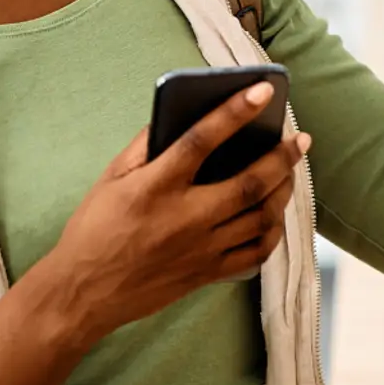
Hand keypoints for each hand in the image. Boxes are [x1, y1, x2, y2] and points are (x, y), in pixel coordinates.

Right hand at [0, 84, 305, 384]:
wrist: (82, 293)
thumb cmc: (93, 230)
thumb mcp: (109, 179)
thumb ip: (144, 146)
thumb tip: (176, 117)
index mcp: (155, 187)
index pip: (202, 140)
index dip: (235, 111)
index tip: (263, 91)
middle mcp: (184, 218)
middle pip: (248, 184)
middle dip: (282, 158)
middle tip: (301, 140)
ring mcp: (200, 250)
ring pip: (259, 218)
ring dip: (283, 192)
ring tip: (290, 173)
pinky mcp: (205, 274)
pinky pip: (254, 254)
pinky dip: (272, 233)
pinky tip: (274, 216)